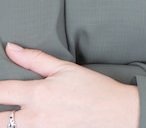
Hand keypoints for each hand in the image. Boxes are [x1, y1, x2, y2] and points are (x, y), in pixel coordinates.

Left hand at [0, 43, 139, 127]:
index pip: (1, 91)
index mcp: (38, 94)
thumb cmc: (91, 87)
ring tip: (12, 112)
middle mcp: (34, 118)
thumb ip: (34, 58)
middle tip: (3, 102)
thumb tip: (11, 48)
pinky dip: (24, 127)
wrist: (114, 112)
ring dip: (10, 120)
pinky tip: (29, 120)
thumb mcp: (64, 67)